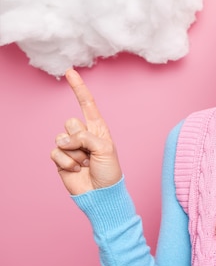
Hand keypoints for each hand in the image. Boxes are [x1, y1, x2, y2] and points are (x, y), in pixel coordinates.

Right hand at [50, 69, 121, 194]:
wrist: (101, 193)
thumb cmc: (109, 171)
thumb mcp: (105, 148)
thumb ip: (85, 136)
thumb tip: (62, 139)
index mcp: (98, 128)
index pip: (86, 104)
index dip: (78, 88)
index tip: (70, 71)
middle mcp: (83, 134)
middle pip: (71, 122)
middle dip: (80, 139)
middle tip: (91, 154)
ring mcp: (70, 146)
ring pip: (61, 138)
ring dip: (75, 154)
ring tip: (86, 164)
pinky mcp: (60, 158)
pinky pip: (56, 152)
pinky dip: (67, 162)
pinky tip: (77, 170)